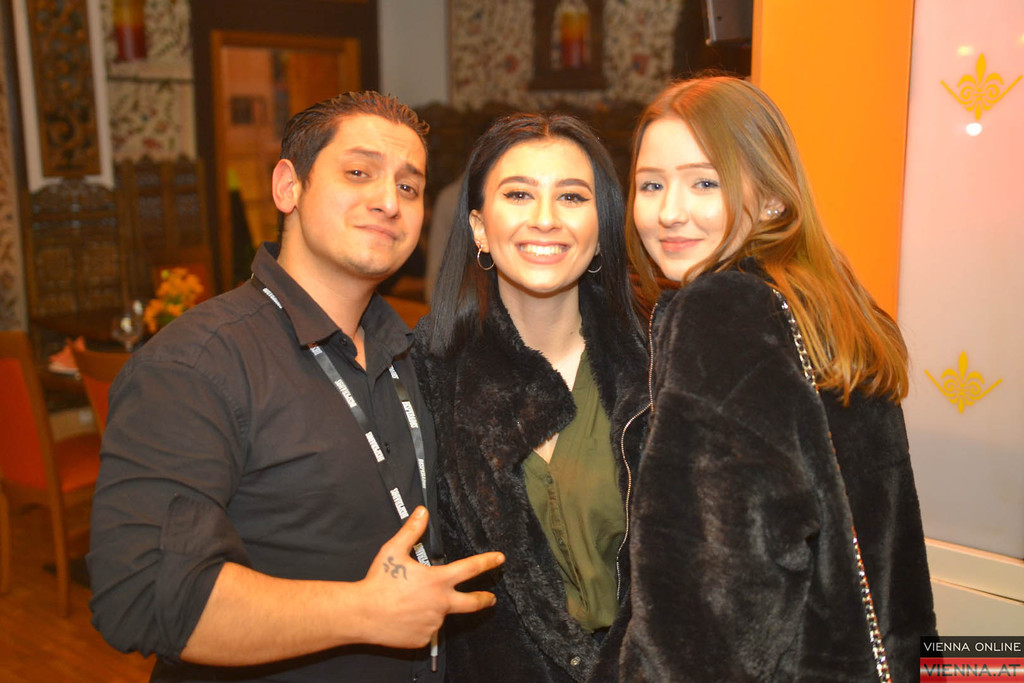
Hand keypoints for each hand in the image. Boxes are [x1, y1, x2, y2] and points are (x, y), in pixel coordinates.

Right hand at [355, 506, 503, 648]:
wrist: (362, 614)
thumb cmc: (378, 582)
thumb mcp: (393, 551)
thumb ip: (412, 531)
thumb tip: (422, 512)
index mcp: (437, 580)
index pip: (471, 568)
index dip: (487, 562)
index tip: (499, 559)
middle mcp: (441, 603)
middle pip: (473, 602)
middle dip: (485, 599)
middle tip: (491, 599)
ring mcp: (434, 622)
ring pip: (440, 614)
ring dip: (434, 609)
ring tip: (410, 603)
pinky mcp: (423, 638)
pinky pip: (426, 629)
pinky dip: (420, 623)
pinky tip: (405, 616)